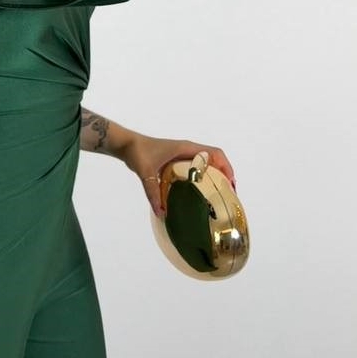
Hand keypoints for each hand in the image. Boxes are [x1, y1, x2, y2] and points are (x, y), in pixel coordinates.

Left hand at [119, 133, 236, 217]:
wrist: (125, 144)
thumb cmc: (137, 152)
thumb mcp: (146, 172)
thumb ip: (153, 193)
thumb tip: (161, 213)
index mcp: (186, 148)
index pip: (215, 154)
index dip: (226, 167)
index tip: (230, 184)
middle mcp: (187, 150)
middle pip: (214, 160)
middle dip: (224, 175)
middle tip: (227, 194)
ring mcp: (182, 154)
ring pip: (205, 164)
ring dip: (214, 176)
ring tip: (218, 195)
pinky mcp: (176, 160)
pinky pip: (195, 167)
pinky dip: (201, 177)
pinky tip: (198, 193)